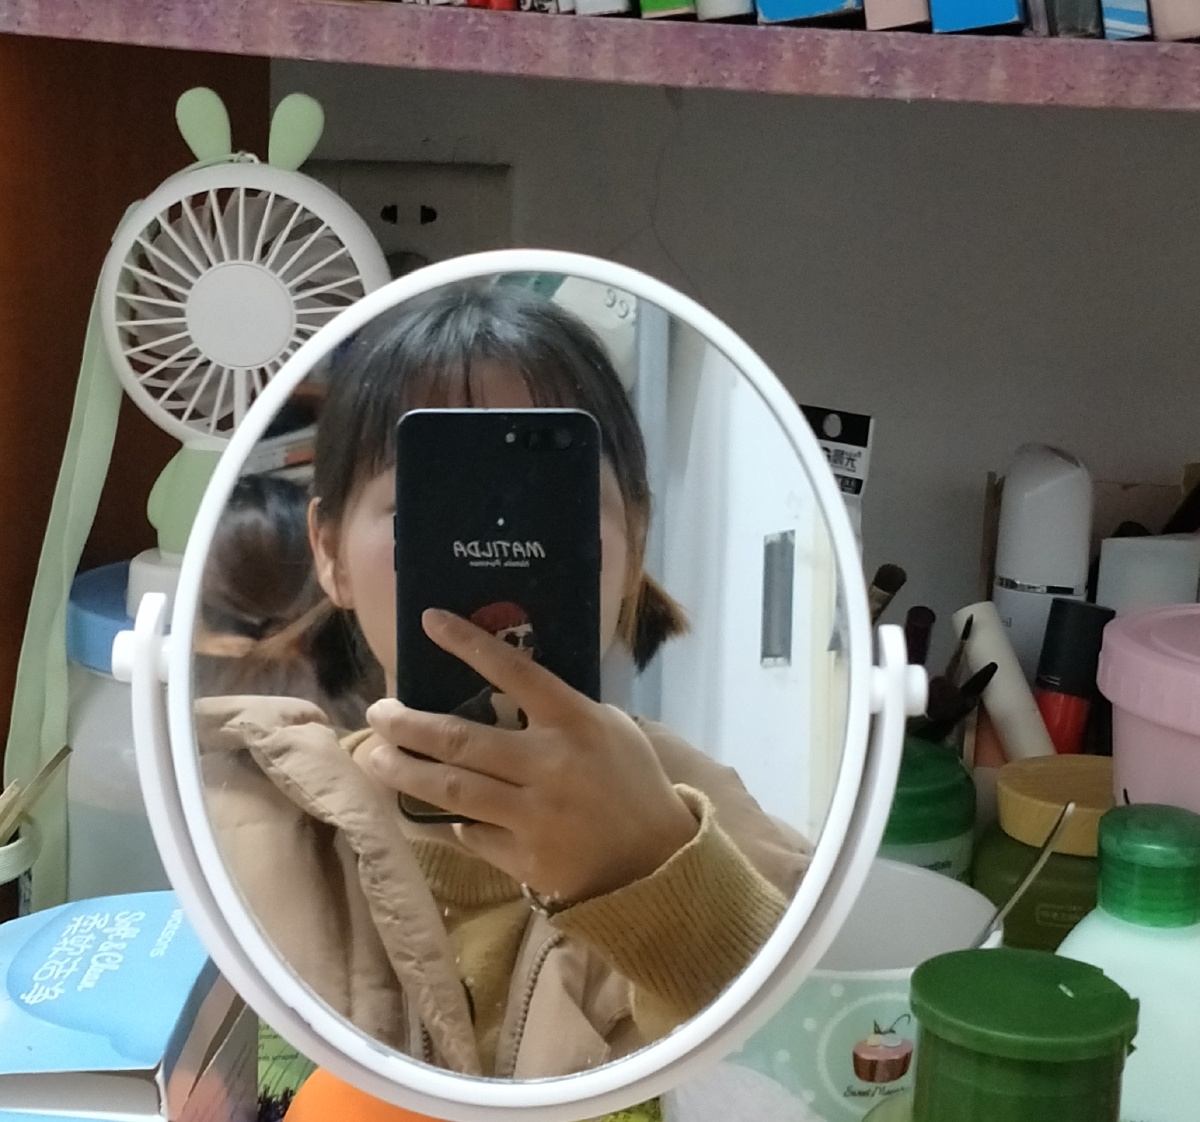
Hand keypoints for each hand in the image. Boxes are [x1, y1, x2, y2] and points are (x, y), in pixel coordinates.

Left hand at [365, 608, 698, 904]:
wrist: (657, 863)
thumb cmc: (634, 784)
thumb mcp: (610, 729)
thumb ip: (560, 711)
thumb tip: (502, 694)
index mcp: (575, 721)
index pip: (514, 671)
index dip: (468, 643)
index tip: (429, 621)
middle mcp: (549, 763)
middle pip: (460, 738)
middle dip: (407, 724)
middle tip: (377, 713)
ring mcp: (533, 814)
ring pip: (450, 789)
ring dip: (403, 771)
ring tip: (374, 757)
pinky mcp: (524, 858)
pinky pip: (471, 834)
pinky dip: (450, 821)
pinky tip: (431, 811)